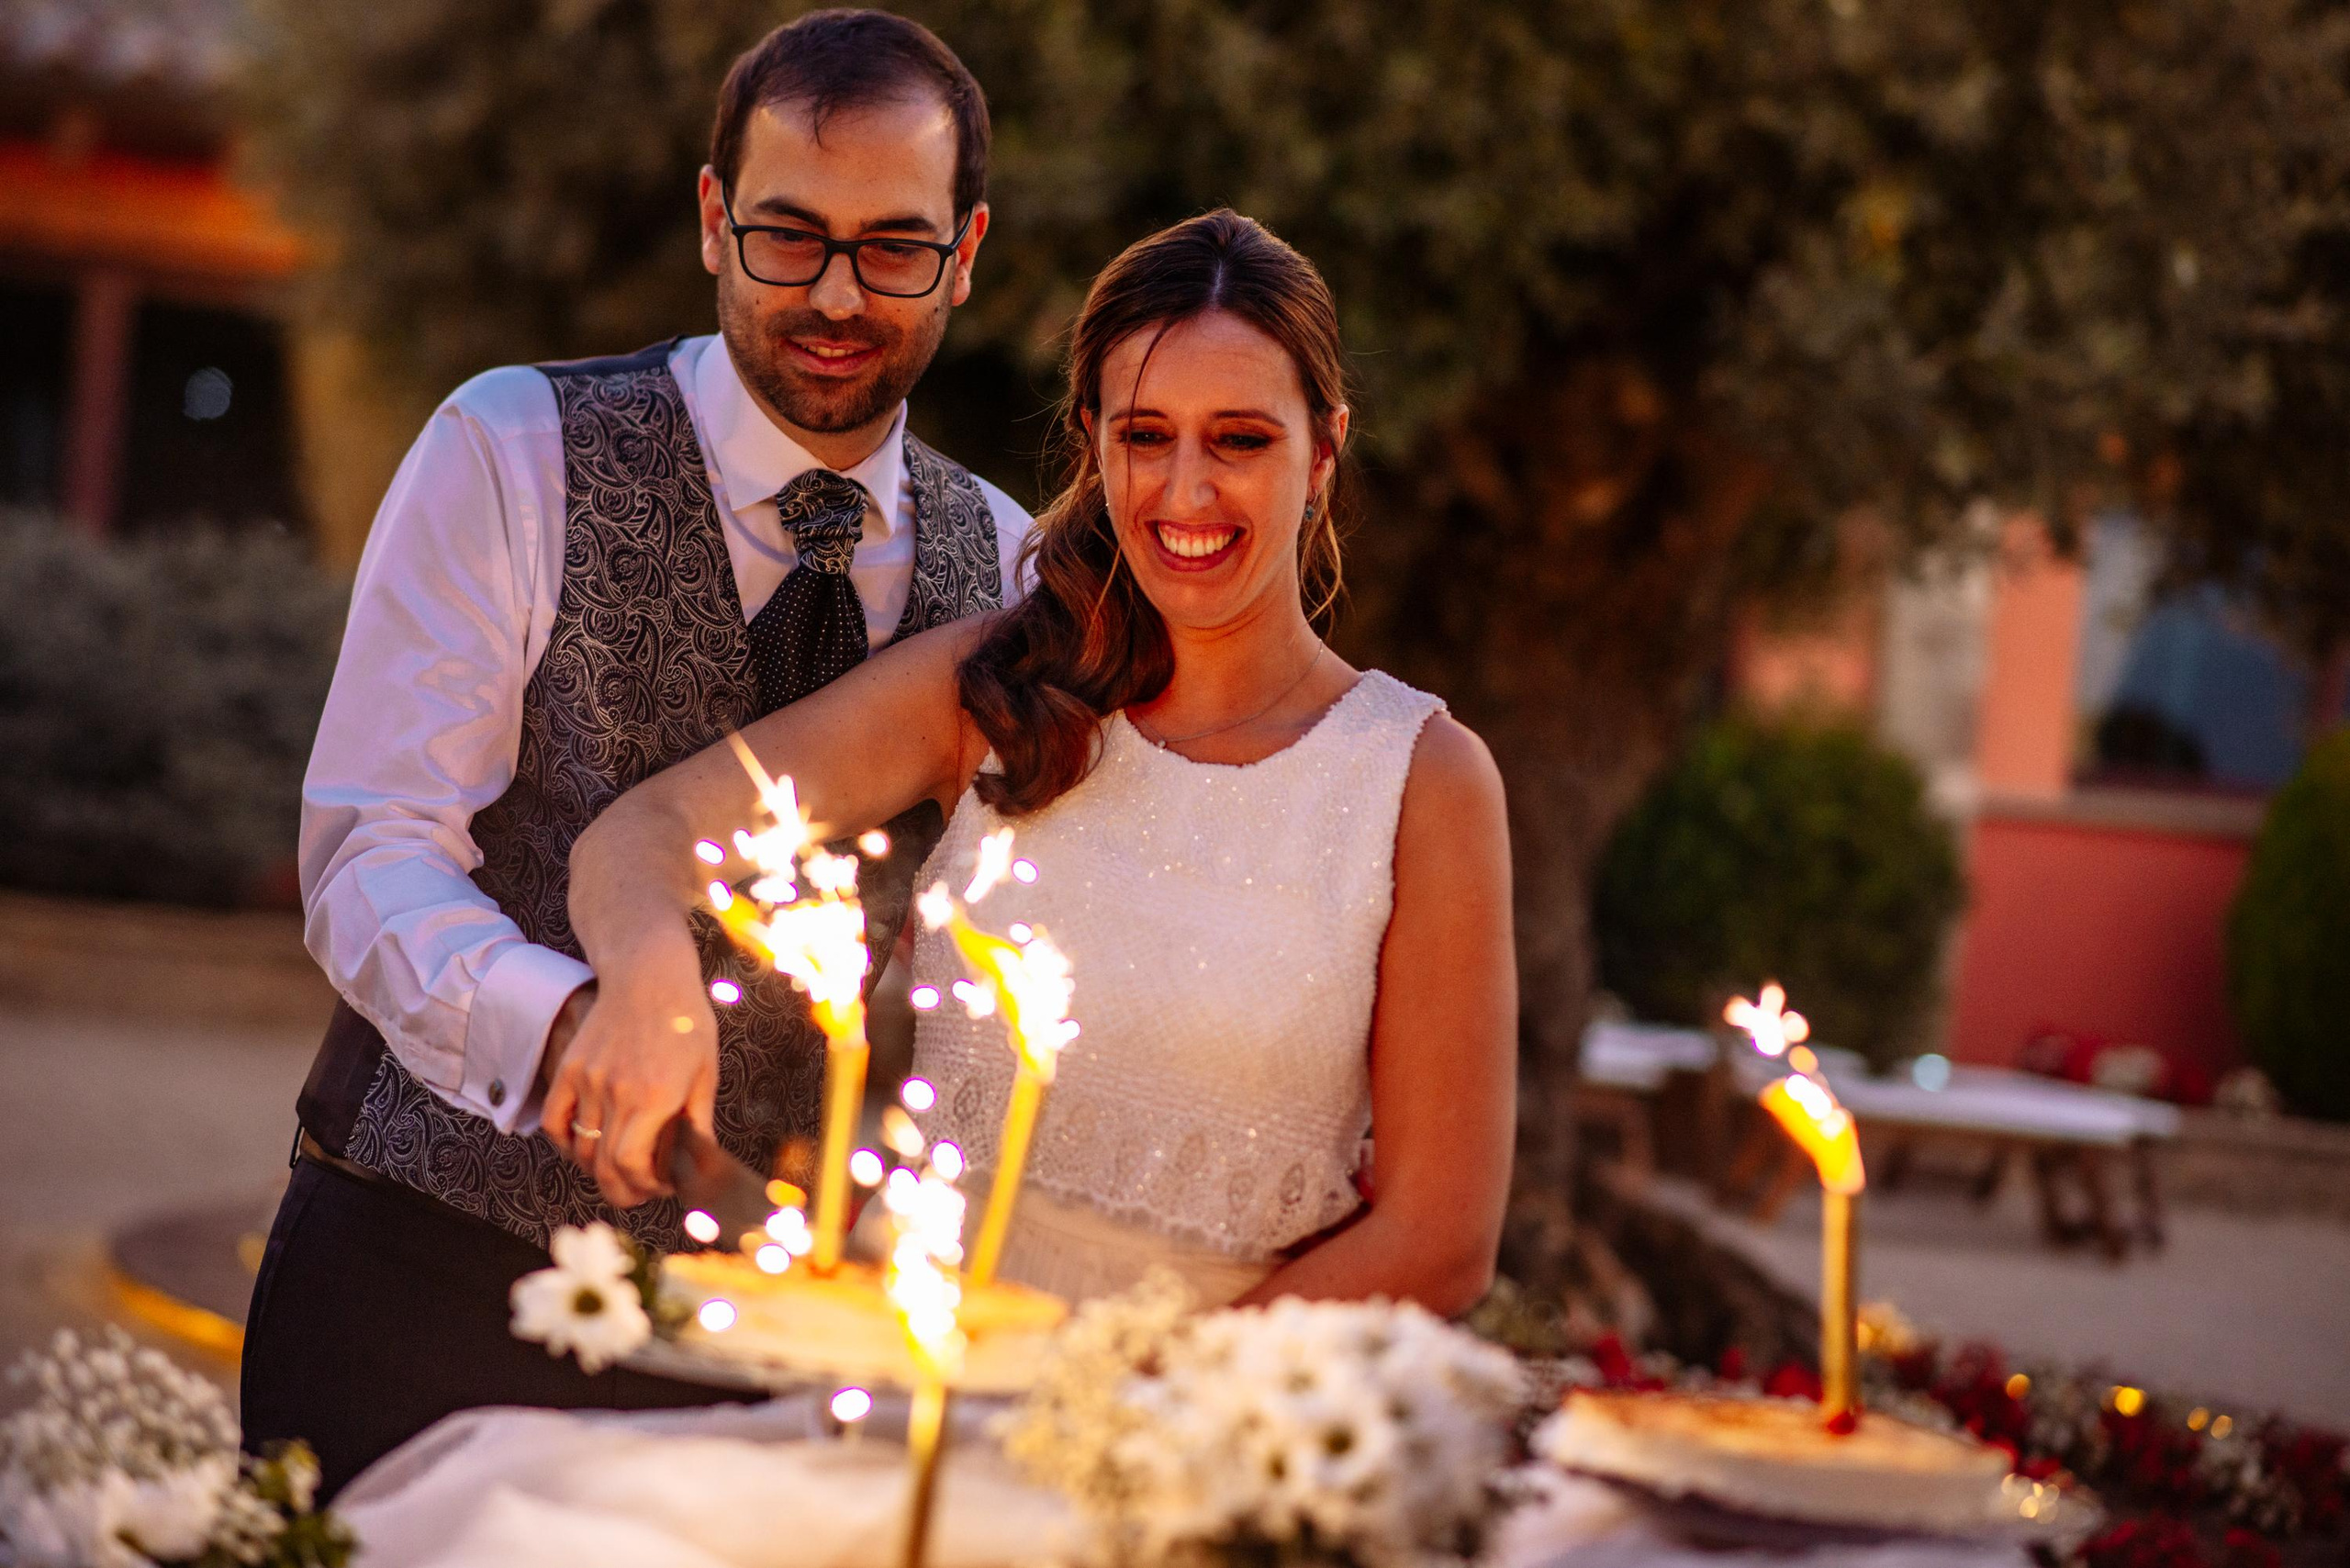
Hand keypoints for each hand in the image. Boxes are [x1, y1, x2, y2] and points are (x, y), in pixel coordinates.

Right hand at [542, 926, 718, 1208]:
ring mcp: (587, 1080)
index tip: (662, 1185)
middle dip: (623, 1190)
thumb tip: (701, 1167)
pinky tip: (586, 1148)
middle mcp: (616, 1092)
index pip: (631, 1165)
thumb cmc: (687, 1022)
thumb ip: (699, 1124)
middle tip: (640, 1192)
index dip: (644, 1186)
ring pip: (581, 1148)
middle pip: (604, 1166)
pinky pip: (555, 1121)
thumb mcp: (706, 1073)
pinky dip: (566, 1144)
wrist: (650, 975)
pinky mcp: (570, 1069)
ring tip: (620, 1171)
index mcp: (654, 1097)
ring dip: (599, 1170)